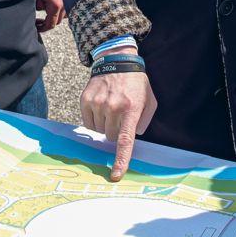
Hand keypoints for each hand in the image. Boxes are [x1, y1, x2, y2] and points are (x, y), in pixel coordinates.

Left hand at [35, 0, 64, 32]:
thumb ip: (39, 7)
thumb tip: (40, 12)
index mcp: (55, 8)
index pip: (50, 24)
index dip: (42, 28)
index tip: (37, 27)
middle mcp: (63, 8)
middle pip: (56, 22)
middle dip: (47, 24)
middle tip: (39, 22)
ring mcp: (67, 5)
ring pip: (62, 17)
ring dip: (54, 18)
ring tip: (47, 16)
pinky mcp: (68, 1)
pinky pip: (65, 11)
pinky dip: (60, 13)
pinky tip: (54, 10)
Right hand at [80, 63, 156, 182]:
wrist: (117, 61)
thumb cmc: (136, 84)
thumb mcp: (150, 101)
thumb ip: (145, 121)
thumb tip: (134, 137)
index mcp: (131, 109)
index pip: (125, 140)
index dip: (121, 159)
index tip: (116, 175)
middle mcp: (113, 107)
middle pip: (111, 138)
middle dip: (116, 132)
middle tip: (120, 116)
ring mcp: (98, 103)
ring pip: (99, 131)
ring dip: (105, 125)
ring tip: (111, 108)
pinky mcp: (86, 100)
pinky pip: (88, 123)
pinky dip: (95, 120)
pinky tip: (101, 107)